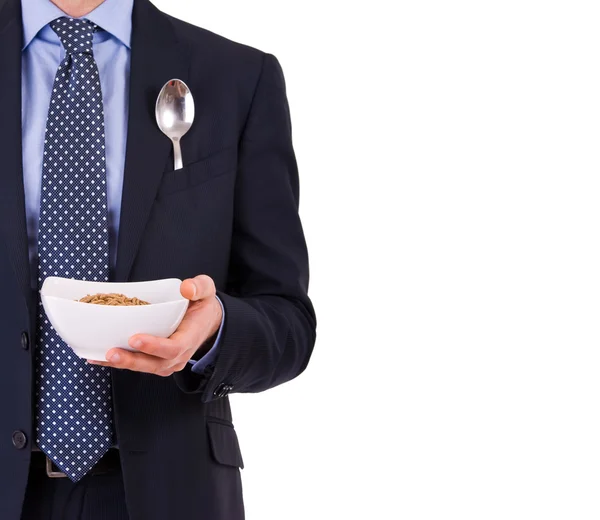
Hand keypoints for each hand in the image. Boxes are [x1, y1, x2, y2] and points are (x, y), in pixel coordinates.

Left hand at [88, 275, 222, 376]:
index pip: (174, 347)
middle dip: (132, 360)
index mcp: (190, 337)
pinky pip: (138, 365)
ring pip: (144, 367)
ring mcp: (168, 361)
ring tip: (100, 356)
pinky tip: (99, 357)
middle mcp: (179, 355)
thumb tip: (186, 288)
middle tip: (111, 352)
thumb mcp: (206, 291)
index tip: (135, 338)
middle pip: (155, 363)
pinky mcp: (157, 362)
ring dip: (122, 364)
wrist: (207, 322)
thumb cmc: (202, 306)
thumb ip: (199, 286)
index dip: (155, 346)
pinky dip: (118, 363)